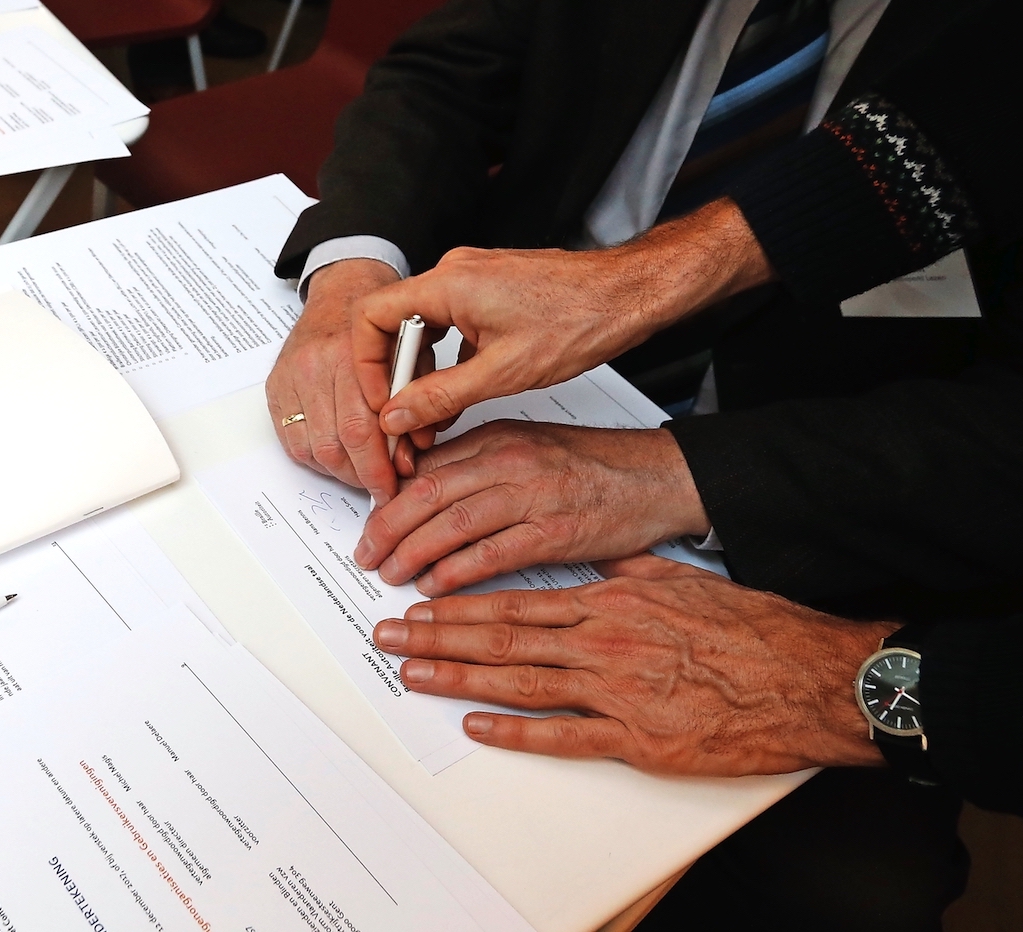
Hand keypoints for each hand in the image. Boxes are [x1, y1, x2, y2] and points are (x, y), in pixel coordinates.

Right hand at [267, 259, 415, 501]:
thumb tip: (414, 452)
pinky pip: (292, 440)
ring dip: (341, 471)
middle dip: (362, 475)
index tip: (395, 485)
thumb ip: (418, 400)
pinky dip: (317, 458)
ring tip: (363, 473)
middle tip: (381, 487)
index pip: (364, 428)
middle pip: (336, 444)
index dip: (380, 467)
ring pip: (313, 448)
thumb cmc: (385, 321)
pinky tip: (339, 456)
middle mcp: (315, 364)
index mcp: (351, 353)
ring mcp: (291, 376)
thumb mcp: (417, 352)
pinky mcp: (276, 385)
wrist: (343, 290)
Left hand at [353, 421, 706, 594]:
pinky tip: (434, 586)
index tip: (368, 520)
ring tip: (390, 574)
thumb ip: (475, 464)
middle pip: (426, 492)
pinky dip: (456, 572)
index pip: (424, 464)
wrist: (657, 476)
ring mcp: (532, 495)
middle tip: (365, 554)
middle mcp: (508, 460)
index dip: (386, 495)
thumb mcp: (525, 447)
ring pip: (451, 522)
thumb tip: (420, 487)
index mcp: (496, 437)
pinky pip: (492, 554)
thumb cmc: (593, 466)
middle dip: (385, 526)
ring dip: (412, 553)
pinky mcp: (555, 532)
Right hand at [354, 201, 772, 442]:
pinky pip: (448, 327)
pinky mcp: (488, 292)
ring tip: (430, 421)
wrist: (630, 295)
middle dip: (395, 380)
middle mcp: (452, 274)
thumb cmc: (581, 321)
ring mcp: (471, 280)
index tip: (381, 402)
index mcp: (447, 284)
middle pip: (394, 326)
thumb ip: (441, 397)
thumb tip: (397, 416)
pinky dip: (446, 363)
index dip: (366, 365)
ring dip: (422, 375)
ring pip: (422, 330)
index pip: (372, 318)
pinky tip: (457, 398)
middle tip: (404, 424)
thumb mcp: (504, 374)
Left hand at [372, 554, 893, 775]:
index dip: (457, 599)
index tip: (416, 601)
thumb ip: (627, 574)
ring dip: (456, 674)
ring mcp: (616, 688)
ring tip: (410, 672)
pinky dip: (514, 730)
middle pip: (500, 633)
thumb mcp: (677, 582)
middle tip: (386, 634)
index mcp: (607, 600)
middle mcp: (601, 639)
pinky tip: (475, 725)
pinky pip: (563, 733)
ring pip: (517, 678)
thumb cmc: (749, 630)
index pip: (513, 595)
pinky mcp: (637, 735)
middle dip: (435, 633)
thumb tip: (594, 566)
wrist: (805, 674)